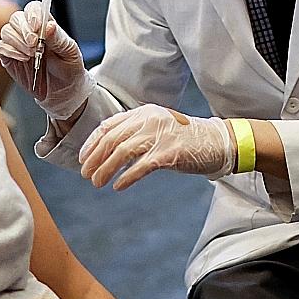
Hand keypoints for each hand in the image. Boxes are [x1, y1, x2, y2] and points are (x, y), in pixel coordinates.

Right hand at [0, 1, 91, 119]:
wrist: (64, 93)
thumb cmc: (69, 69)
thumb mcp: (70, 53)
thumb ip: (59, 38)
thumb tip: (49, 25)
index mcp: (45, 25)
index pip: (34, 9)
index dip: (33, 14)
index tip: (37, 25)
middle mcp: (29, 32)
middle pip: (17, 18)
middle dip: (24, 29)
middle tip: (34, 43)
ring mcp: (18, 44)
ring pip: (7, 31)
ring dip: (18, 41)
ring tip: (32, 54)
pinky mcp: (9, 57)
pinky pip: (1, 47)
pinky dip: (11, 51)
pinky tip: (23, 58)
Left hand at [78, 104, 233, 189]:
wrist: (216, 141)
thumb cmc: (183, 139)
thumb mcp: (156, 127)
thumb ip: (134, 133)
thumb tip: (104, 151)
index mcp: (143, 112)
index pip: (108, 125)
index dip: (91, 143)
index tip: (83, 159)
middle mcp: (149, 119)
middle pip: (112, 139)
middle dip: (95, 159)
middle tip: (86, 175)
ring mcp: (160, 135)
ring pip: (122, 152)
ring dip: (106, 169)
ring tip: (97, 183)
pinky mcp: (170, 152)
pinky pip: (141, 166)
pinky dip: (126, 177)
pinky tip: (118, 186)